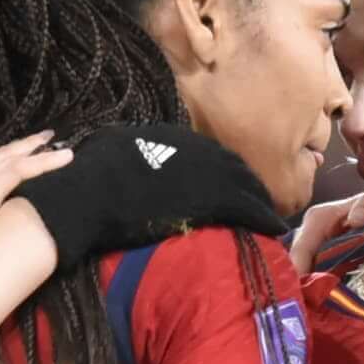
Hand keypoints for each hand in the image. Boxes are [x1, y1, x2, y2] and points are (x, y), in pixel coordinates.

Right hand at [18, 126, 278, 264]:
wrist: (88, 193)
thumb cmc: (88, 175)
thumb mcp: (111, 147)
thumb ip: (130, 148)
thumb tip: (125, 149)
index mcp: (170, 136)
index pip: (207, 152)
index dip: (223, 170)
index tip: (231, 184)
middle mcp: (192, 148)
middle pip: (231, 165)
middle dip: (247, 183)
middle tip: (259, 201)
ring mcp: (203, 171)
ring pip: (244, 184)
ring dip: (259, 200)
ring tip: (271, 216)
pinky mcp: (208, 197)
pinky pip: (245, 205)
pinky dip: (262, 215)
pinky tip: (275, 226)